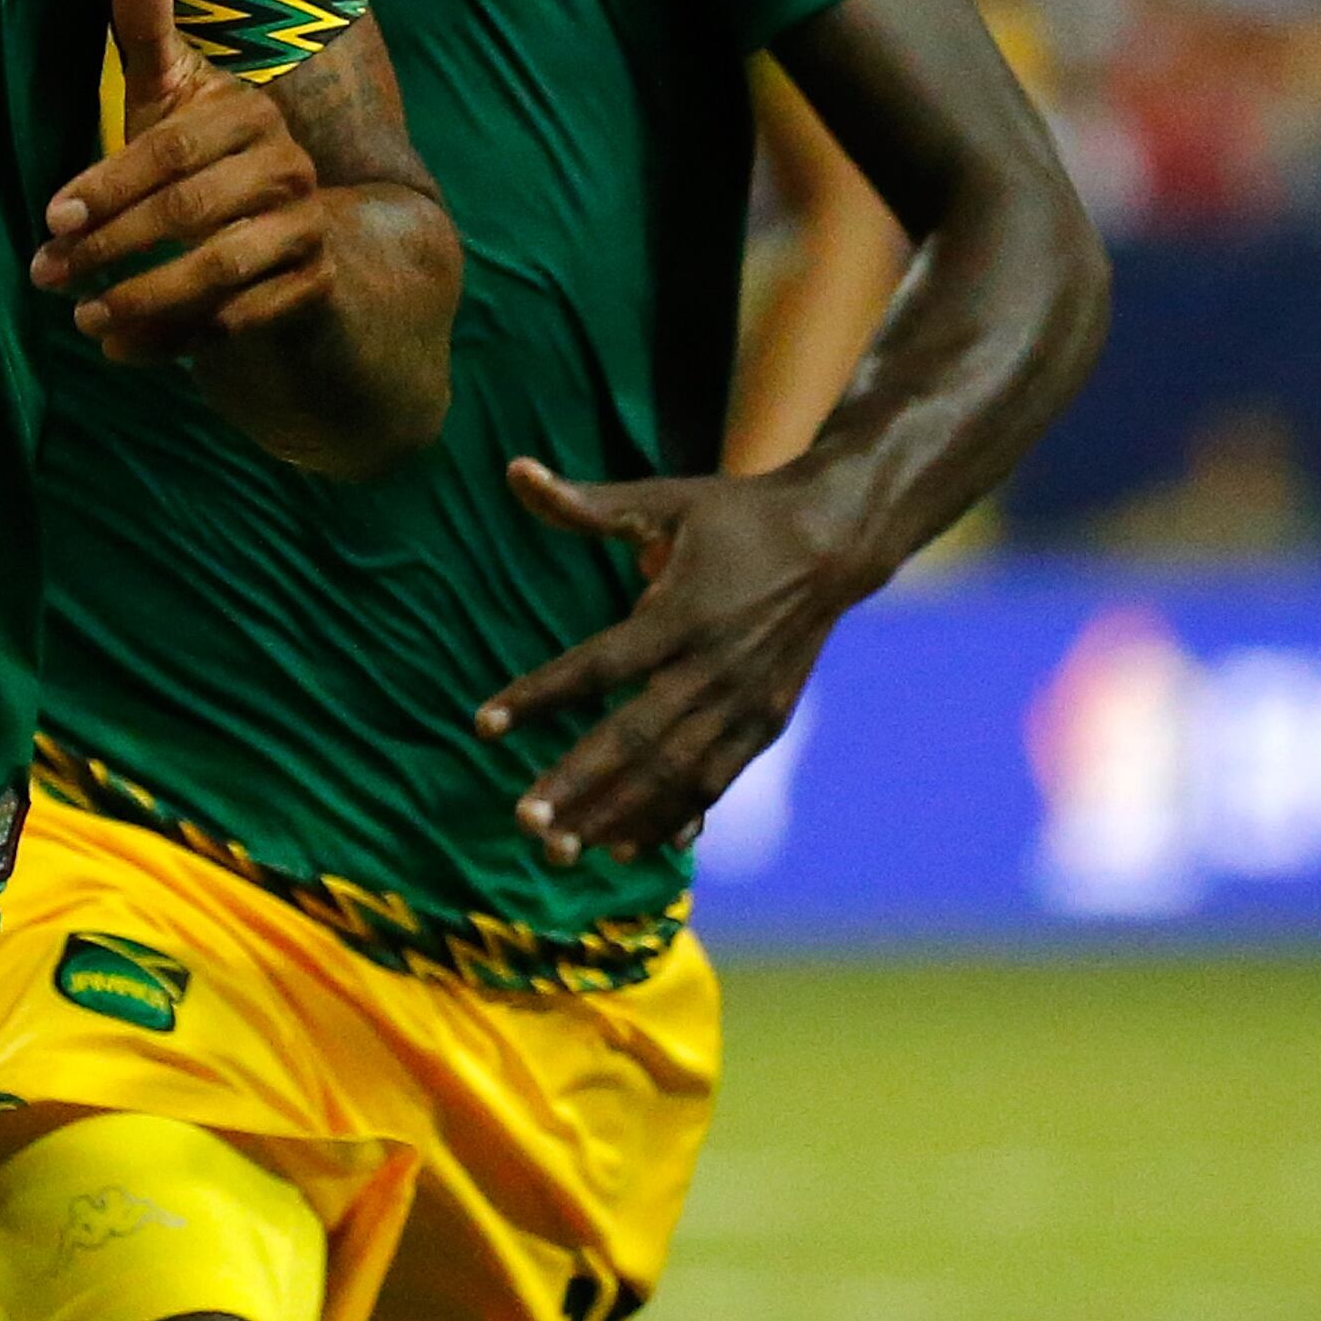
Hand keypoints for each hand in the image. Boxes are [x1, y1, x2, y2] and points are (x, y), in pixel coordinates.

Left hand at [32, 0, 331, 362]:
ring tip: (84, 318)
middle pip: (192, 211)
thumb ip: (148, 32)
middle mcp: (291, 168)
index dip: (108, 184)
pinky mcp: (314, 289)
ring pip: (223, 271)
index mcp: (250, 115)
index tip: (51, 217)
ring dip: (146, 299)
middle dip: (111, 245)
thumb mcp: (172, 100)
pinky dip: (180, 340)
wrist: (291, 237)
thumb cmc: (204, 159)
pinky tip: (125, 350)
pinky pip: (244, 322)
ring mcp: (309, 230)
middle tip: (47, 274)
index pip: (172, 150)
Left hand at [476, 460, 868, 864]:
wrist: (836, 540)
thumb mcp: (665, 499)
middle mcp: (714, 666)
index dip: (540, 697)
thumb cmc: (736, 516)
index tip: (483, 724)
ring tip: (563, 850)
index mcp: (683, 611)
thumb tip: (515, 469)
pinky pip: (715, 780)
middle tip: (524, 822)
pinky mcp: (766, 721)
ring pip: (675, 773)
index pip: (598, 666)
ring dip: (619, 814)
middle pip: (637, 737)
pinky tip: (632, 849)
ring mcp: (745, 701)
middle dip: (579, 783)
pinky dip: (674, 816)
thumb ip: (587, 502)